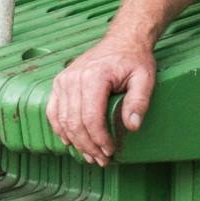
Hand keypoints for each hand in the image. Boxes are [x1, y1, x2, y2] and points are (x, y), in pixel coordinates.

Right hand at [47, 32, 155, 166]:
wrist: (122, 41)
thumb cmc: (134, 59)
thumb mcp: (145, 78)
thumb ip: (139, 101)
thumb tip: (132, 126)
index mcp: (94, 77)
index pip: (91, 117)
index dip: (99, 139)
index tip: (110, 151)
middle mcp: (73, 78)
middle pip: (74, 122)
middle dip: (88, 146)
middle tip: (102, 160)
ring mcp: (63, 80)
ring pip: (62, 120)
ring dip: (75, 142)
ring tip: (90, 155)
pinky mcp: (60, 83)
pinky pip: (53, 111)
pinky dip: (60, 129)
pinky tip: (71, 142)